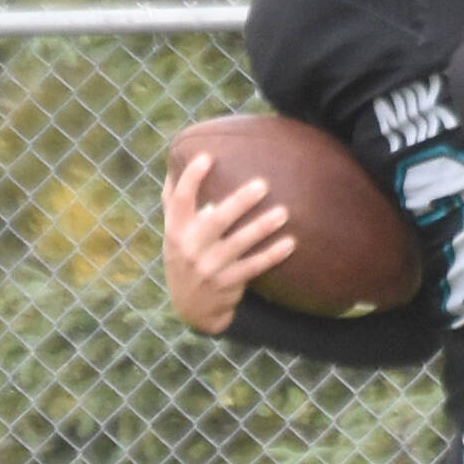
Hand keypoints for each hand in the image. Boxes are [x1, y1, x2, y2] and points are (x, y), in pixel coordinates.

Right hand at [161, 153, 294, 332]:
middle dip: (239, 202)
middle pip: (215, 221)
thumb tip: (175, 163)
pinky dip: (272, 255)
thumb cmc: (185, 256)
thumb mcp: (173, 233)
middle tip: (262, 184)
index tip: (207, 157)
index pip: (179, 201)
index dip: (191, 179)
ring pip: (238, 244)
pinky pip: (253, 267)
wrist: (190, 306)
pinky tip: (290, 243)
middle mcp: (190, 248)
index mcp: (175, 230)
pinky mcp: (227, 283)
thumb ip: (174, 202)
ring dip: (261, 228)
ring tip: (283, 212)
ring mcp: (209, 267)